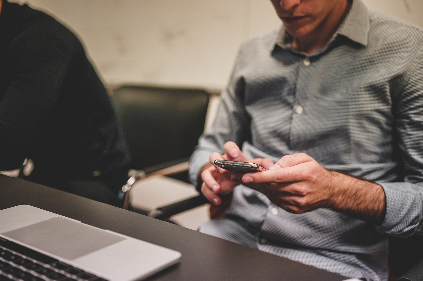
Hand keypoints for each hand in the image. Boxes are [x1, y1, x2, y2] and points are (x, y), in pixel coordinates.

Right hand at [200, 141, 272, 204]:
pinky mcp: (209, 184)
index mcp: (230, 155)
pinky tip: (218, 201)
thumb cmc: (244, 168)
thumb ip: (263, 165)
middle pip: (213, 157)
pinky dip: (210, 195)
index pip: (228, 146)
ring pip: (205, 174)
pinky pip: (204, 189)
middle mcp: (219, 162)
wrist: (235, 177)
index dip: (231, 149)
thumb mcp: (254, 166)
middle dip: (217, 163)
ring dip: (210, 182)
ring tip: (217, 190)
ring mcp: (213, 173)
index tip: (235, 154)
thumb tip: (273, 167)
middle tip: (224, 171)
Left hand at [239, 153, 385, 222]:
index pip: (277, 177)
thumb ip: (287, 160)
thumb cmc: (314, 171)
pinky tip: (258, 186)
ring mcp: (297, 202)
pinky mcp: (294, 209)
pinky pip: (275, 200)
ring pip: (271, 194)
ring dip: (256, 187)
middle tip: (235, 175)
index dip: (260, 177)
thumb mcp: (304, 158)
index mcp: (304, 175)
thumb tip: (272, 168)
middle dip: (252, 181)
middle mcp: (300, 190)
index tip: (245, 176)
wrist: (329, 191)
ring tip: (243, 179)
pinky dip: (266, 193)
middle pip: (271, 186)